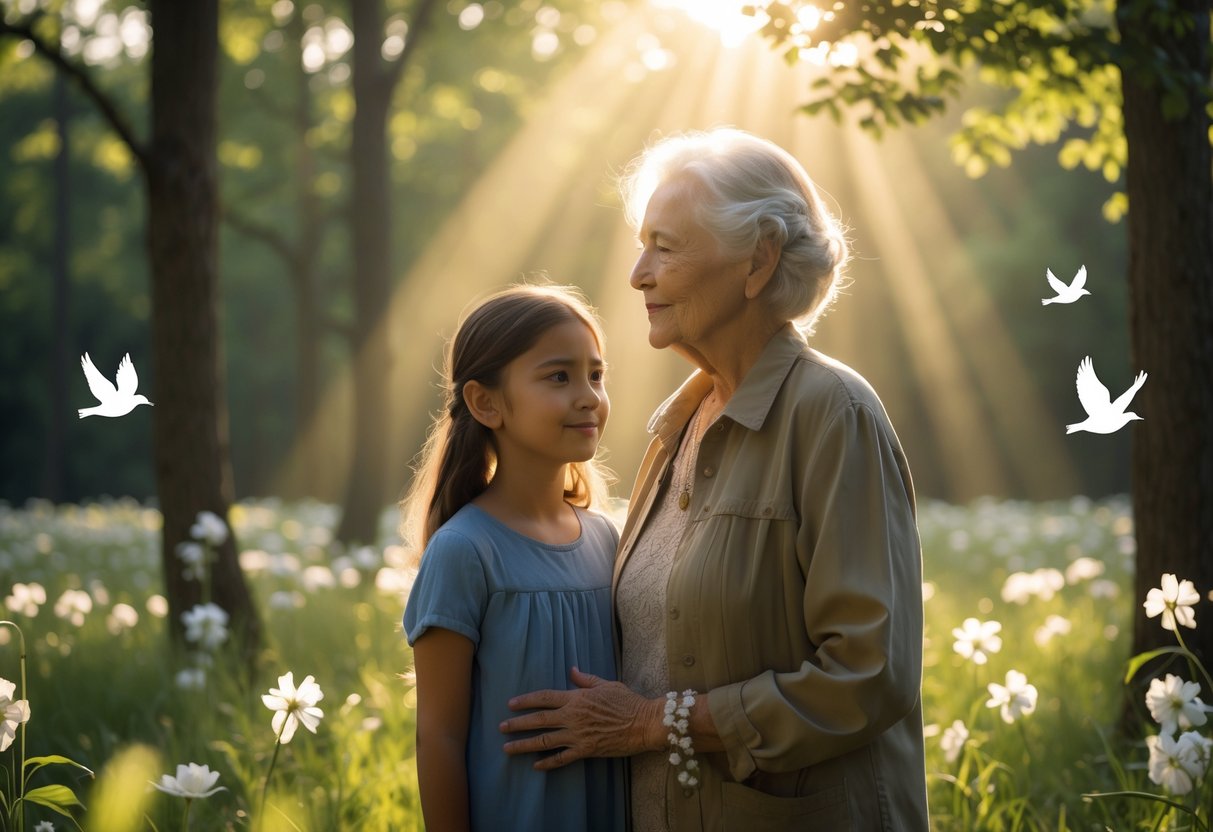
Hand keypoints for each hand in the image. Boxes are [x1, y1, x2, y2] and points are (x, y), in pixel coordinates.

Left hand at [500, 667, 663, 769]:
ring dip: (524, 744)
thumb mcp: (606, 684)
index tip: (511, 704)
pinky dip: (547, 763)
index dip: (526, 700)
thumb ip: (585, 679)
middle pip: (539, 720)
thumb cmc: (627, 701)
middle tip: (500, 727)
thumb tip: (571, 670)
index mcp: (576, 698)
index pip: (545, 697)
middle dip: (517, 723)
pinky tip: (535, 765)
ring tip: (507, 748)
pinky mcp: (586, 750)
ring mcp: (578, 735)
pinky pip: (562, 758)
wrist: (644, 723)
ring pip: (544, 741)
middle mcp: (573, 717)